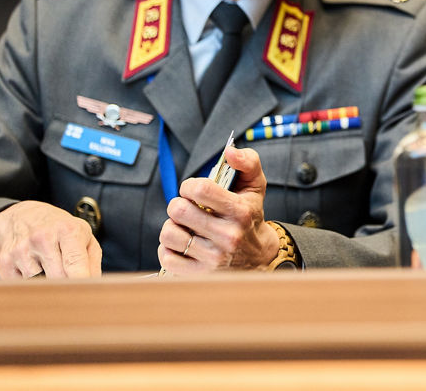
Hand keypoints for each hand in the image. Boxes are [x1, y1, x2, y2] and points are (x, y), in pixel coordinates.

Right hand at [0, 200, 101, 278]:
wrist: (24, 216)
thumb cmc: (61, 229)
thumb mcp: (83, 236)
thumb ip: (91, 262)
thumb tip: (94, 287)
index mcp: (67, 230)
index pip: (75, 262)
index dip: (81, 281)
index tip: (85, 294)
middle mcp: (42, 238)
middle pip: (57, 278)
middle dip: (66, 286)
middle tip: (71, 288)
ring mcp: (21, 250)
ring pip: (38, 284)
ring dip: (46, 285)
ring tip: (50, 270)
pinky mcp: (5, 262)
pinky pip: (20, 286)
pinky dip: (29, 285)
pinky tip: (33, 270)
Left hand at [157, 145, 278, 274]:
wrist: (259, 258)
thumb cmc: (251, 216)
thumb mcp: (255, 187)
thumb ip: (247, 162)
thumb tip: (229, 150)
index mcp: (240, 211)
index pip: (200, 189)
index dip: (189, 185)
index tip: (193, 190)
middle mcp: (228, 235)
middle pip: (179, 210)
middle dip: (178, 204)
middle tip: (187, 208)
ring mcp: (213, 257)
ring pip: (168, 234)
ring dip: (171, 226)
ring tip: (184, 226)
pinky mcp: (200, 274)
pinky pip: (166, 257)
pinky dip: (168, 248)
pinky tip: (183, 243)